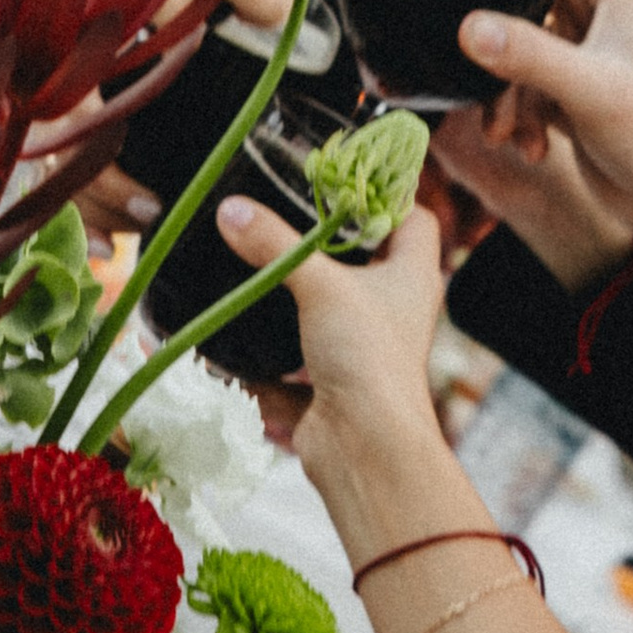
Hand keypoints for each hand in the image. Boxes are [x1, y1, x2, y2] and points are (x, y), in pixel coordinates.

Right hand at [215, 197, 449, 518]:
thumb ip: (274, 244)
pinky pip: (287, 367)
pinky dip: (257, 361)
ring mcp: (361, 352)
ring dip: (288, 301)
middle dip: (325, 248)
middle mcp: (392, 311)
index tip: (343, 181)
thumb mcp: (320, 285)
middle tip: (284, 219)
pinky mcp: (330, 388)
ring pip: (323, 315)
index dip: (387, 196)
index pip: (414, 220)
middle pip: (365, 265)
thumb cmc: (368, 358)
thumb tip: (231, 210)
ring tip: (249, 268)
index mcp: (411, 277)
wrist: (366, 451)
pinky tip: (218, 344)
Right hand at [430, 0, 632, 301]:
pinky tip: (527, 144)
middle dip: (484, 4)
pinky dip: (512, 110)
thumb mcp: (592, 90)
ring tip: (502, 124)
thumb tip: (468, 27)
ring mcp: (577, 41)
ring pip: (511, 33)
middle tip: (441, 6)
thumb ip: (529, 57)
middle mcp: (593, 2)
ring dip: (499, 82)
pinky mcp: (564, 80)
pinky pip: (516, 77)